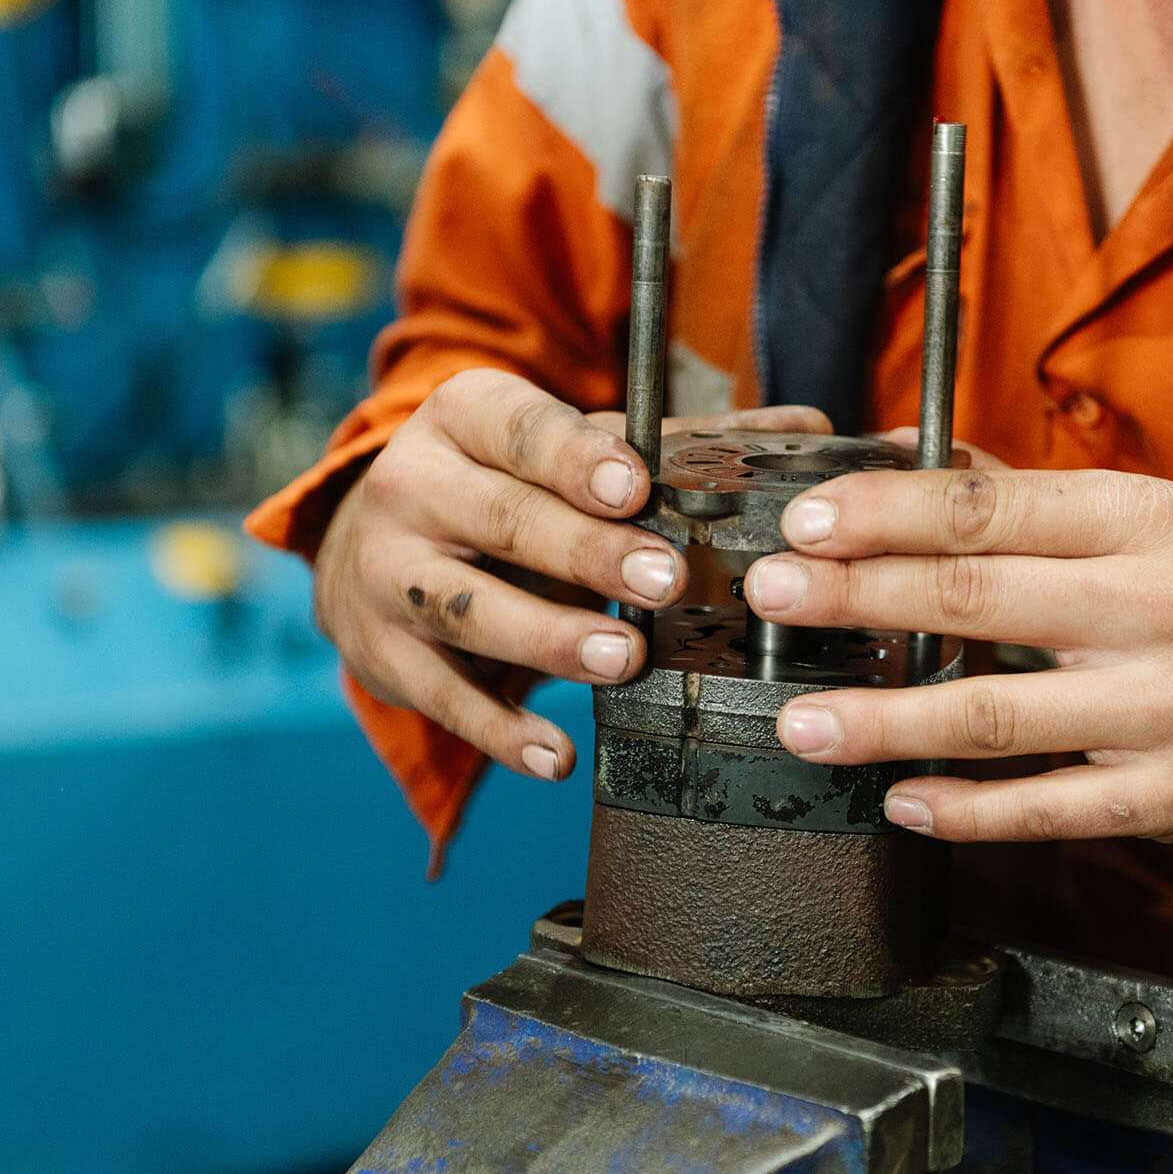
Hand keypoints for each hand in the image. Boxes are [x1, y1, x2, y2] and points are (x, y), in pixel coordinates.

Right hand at [314, 367, 829, 782]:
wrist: (364, 547)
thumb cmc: (500, 489)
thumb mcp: (565, 450)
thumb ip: (677, 445)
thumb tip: (808, 427)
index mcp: (463, 417)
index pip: (520, 430)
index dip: (578, 461)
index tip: (638, 488)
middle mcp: (412, 488)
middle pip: (503, 520)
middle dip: (586, 553)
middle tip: (664, 581)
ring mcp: (388, 575)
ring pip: (469, 610)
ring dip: (549, 639)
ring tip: (622, 660)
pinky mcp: (382, 655)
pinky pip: (444, 698)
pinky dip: (501, 733)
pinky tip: (558, 755)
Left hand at [744, 467, 1172, 926]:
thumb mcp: (1151, 524)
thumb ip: (1031, 503)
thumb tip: (916, 464)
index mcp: (1144, 523)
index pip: (989, 508)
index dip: (886, 512)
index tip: (807, 520)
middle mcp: (1157, 610)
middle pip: (978, 598)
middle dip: (859, 598)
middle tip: (772, 597)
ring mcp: (1164, 712)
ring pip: (997, 716)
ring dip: (886, 721)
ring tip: (800, 722)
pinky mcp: (1168, 799)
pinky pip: (1046, 809)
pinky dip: (965, 809)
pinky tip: (898, 799)